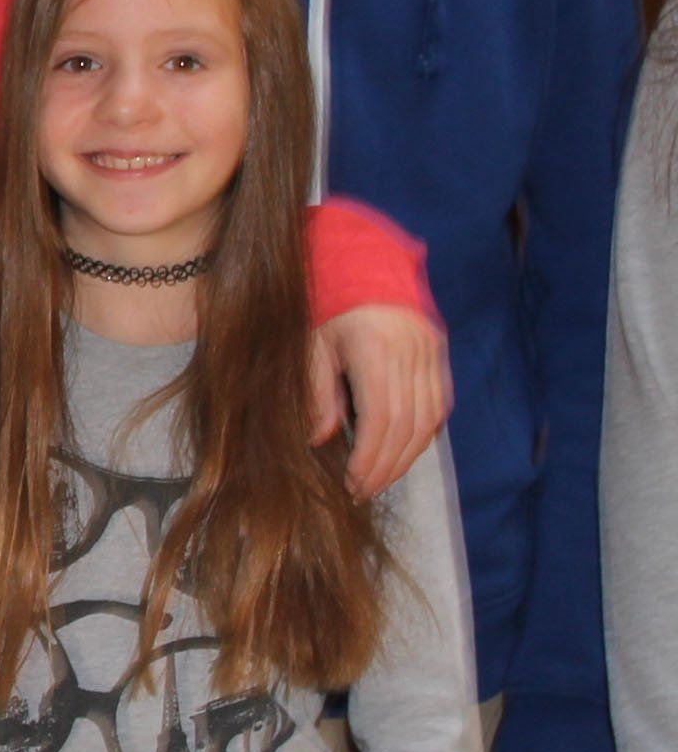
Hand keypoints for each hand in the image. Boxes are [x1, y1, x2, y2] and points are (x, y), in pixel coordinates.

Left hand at [310, 304, 450, 497]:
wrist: (363, 260)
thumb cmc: (327, 303)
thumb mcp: (312, 344)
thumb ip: (317, 392)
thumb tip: (319, 438)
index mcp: (376, 347)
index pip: (381, 417)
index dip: (370, 456)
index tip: (353, 482)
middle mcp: (411, 351)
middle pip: (407, 425)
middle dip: (386, 465)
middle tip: (363, 490)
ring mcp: (431, 352)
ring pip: (428, 420)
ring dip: (406, 456)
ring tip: (380, 479)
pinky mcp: (439, 353)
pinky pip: (439, 405)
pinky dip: (423, 434)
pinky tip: (402, 452)